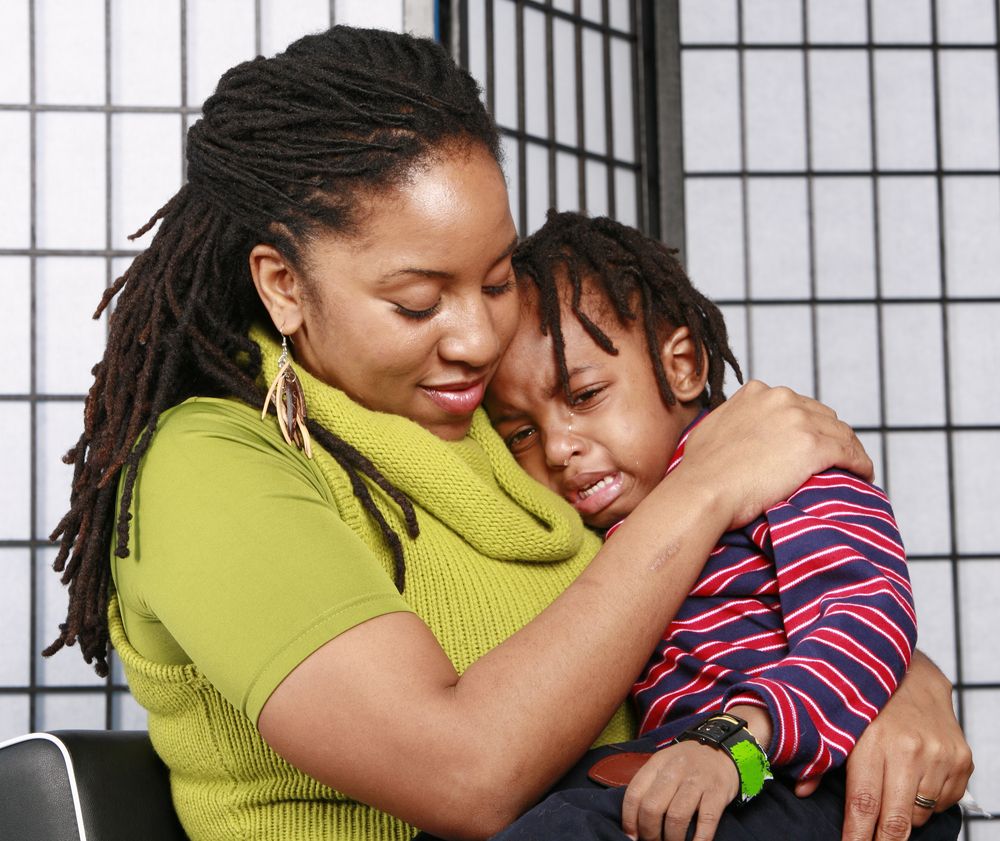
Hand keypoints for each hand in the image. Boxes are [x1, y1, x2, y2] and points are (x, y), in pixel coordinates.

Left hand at [621, 742, 738, 840]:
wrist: (722, 751)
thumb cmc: (688, 764)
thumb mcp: (665, 764)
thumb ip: (650, 785)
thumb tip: (635, 821)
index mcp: (658, 763)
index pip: (634, 793)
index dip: (629, 819)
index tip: (632, 835)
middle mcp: (675, 770)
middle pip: (652, 807)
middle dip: (649, 832)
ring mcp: (697, 780)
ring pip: (676, 817)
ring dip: (671, 838)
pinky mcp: (717, 792)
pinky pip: (705, 821)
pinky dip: (698, 840)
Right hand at [680, 381, 873, 530]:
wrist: (704, 490)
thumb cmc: (701, 469)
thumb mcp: (712, 426)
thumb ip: (733, 417)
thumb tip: (737, 424)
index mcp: (758, 392)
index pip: (797, 404)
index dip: (807, 424)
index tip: (810, 441)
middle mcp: (781, 399)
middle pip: (823, 415)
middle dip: (830, 435)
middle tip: (836, 457)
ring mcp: (799, 421)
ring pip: (841, 433)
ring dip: (850, 449)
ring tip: (855, 467)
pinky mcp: (814, 447)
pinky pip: (850, 453)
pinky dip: (860, 463)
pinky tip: (864, 475)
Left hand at [794, 652, 972, 840]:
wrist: (913, 671)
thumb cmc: (868, 700)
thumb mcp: (839, 721)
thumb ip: (821, 758)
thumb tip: (802, 791)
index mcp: (875, 741)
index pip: (864, 802)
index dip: (857, 834)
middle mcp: (912, 750)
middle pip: (896, 818)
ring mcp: (941, 755)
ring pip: (920, 814)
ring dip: (904, 815)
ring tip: (890, 795)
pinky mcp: (962, 759)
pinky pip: (943, 801)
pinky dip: (927, 801)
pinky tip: (913, 781)